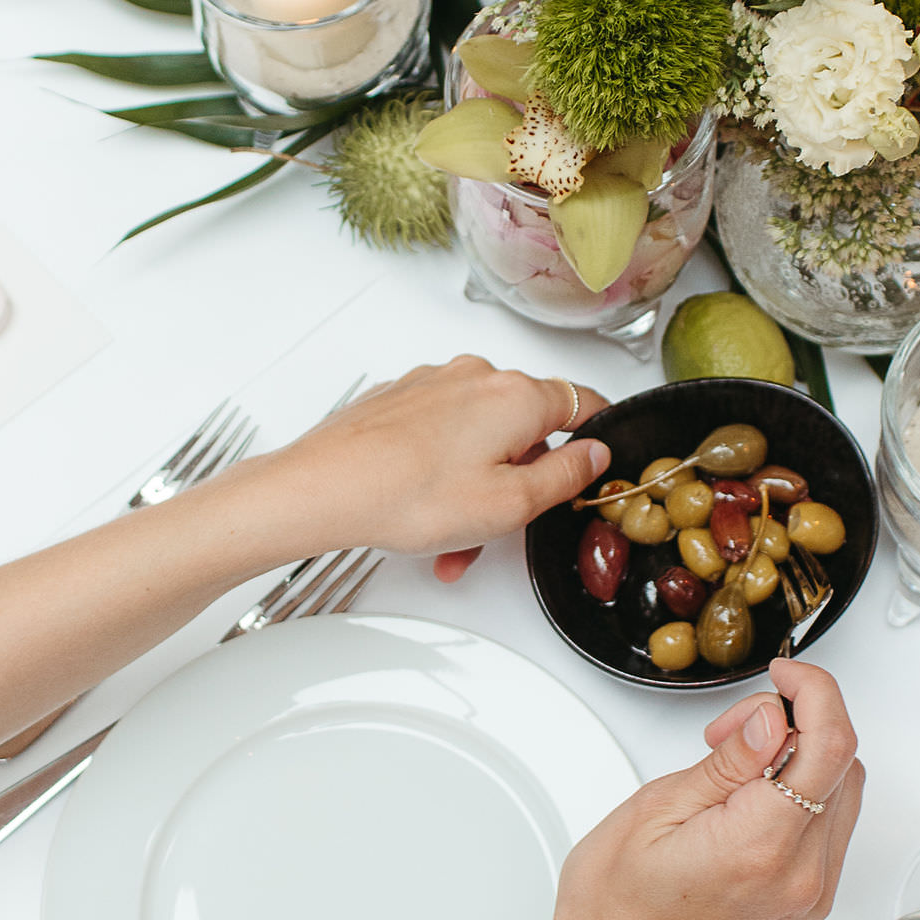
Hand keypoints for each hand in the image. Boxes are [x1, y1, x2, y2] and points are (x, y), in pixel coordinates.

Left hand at [262, 356, 611, 572]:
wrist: (324, 489)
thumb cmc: (408, 495)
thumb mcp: (510, 505)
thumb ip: (565, 476)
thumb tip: (594, 454)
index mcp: (515, 396)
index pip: (582, 402)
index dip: (595, 437)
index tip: (595, 461)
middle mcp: (476, 377)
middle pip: (523, 429)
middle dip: (518, 482)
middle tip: (503, 530)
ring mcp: (433, 385)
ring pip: (478, 439)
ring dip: (477, 489)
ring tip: (452, 542)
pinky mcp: (399, 400)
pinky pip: (440, 436)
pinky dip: (442, 473)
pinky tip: (423, 515)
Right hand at [538, 661, 863, 919]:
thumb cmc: (615, 912)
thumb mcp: (654, 811)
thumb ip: (726, 762)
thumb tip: (772, 716)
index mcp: (759, 845)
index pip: (829, 744)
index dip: (815, 691)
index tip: (783, 675)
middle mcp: (799, 875)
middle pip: (843, 762)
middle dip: (798, 721)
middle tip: (732, 729)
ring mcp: (810, 895)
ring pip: (843, 792)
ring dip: (804, 757)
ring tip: (736, 767)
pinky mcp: (809, 905)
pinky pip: (830, 829)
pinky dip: (804, 795)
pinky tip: (752, 800)